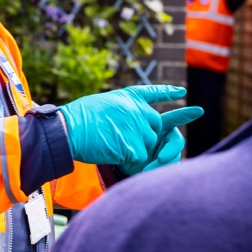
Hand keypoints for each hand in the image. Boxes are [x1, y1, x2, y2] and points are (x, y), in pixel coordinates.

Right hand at [59, 85, 201, 173]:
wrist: (70, 130)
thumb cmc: (79, 119)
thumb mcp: (104, 103)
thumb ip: (122, 109)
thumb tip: (132, 120)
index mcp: (129, 98)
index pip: (152, 93)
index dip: (167, 92)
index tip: (181, 91)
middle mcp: (138, 110)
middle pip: (154, 127)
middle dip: (143, 136)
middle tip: (120, 138)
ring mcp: (138, 127)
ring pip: (148, 144)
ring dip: (134, 149)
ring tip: (112, 144)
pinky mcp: (135, 145)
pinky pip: (140, 158)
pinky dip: (129, 161)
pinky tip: (113, 152)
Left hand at [125, 106, 203, 174]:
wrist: (124, 161)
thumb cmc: (127, 143)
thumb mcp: (131, 136)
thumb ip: (142, 133)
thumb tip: (150, 135)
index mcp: (161, 125)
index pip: (176, 118)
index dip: (187, 114)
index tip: (199, 110)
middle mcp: (167, 137)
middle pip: (177, 142)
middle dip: (170, 150)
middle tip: (161, 158)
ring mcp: (169, 152)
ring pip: (173, 158)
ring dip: (162, 165)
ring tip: (147, 170)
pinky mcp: (168, 165)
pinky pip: (169, 169)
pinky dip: (159, 172)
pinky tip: (148, 173)